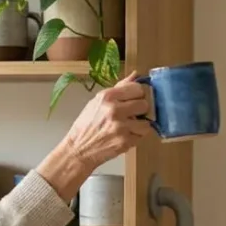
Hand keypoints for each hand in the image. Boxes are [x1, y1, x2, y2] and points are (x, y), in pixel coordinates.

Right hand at [37, 72, 153, 200]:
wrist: (78, 150)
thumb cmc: (86, 125)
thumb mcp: (97, 102)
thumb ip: (119, 89)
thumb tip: (136, 75)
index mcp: (107, 96)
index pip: (137, 89)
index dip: (139, 94)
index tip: (136, 99)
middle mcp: (114, 110)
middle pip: (144, 104)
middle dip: (141, 110)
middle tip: (133, 114)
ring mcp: (121, 127)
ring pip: (146, 122)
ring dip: (140, 125)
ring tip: (129, 127)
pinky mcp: (125, 142)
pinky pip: (141, 136)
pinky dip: (136, 137)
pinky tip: (125, 136)